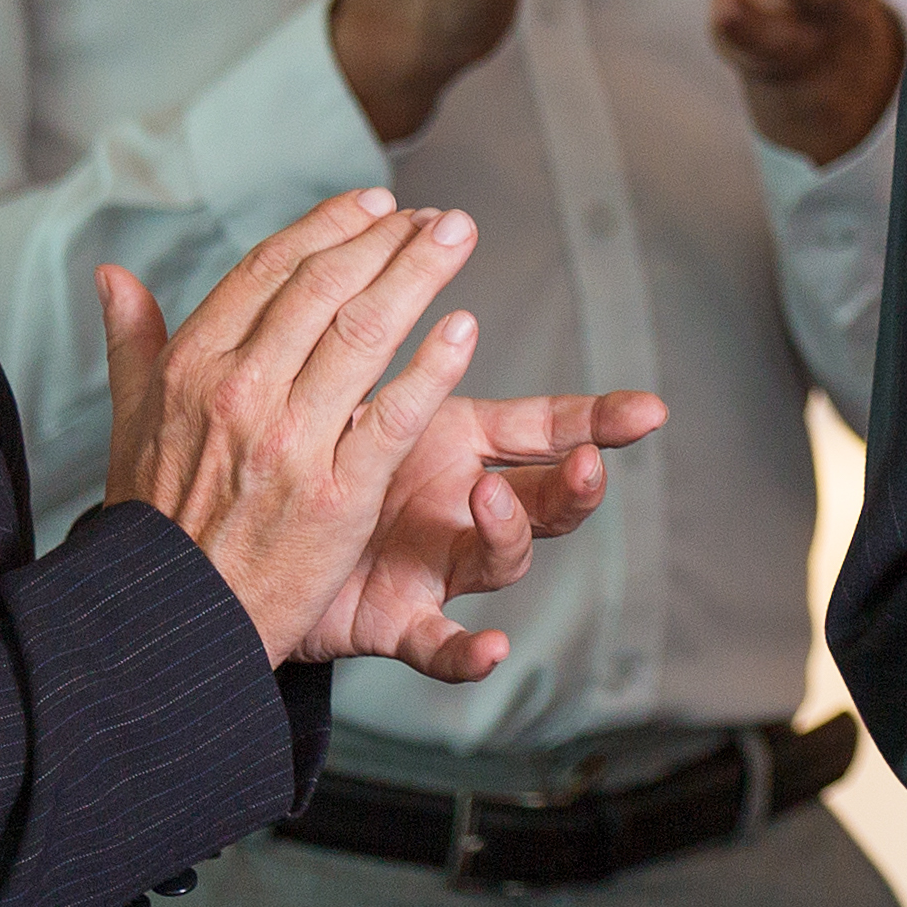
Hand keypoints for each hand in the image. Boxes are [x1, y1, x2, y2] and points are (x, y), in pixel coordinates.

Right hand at [96, 193, 488, 663]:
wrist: (166, 618)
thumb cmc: (151, 520)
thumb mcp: (128, 423)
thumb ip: (131, 343)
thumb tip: (113, 276)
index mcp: (191, 366)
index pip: (270, 270)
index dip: (329, 228)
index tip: (375, 205)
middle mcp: (238, 392)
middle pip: (326, 287)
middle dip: (387, 240)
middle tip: (436, 216)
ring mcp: (289, 441)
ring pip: (365, 332)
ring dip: (419, 274)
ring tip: (457, 238)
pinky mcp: (335, 495)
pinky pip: (393, 415)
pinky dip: (431, 366)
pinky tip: (463, 328)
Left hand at [292, 378, 677, 684]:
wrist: (256, 552)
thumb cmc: (315, 462)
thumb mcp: (360, 396)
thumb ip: (396, 348)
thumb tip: (412, 253)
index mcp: (460, 445)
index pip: (547, 427)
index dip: (601, 420)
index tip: (650, 412)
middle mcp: (464, 508)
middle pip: (546, 498)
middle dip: (577, 484)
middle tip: (587, 463)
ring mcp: (438, 567)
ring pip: (502, 560)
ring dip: (507, 533)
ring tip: (486, 501)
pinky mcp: (396, 621)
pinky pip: (439, 645)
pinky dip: (467, 652)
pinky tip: (492, 649)